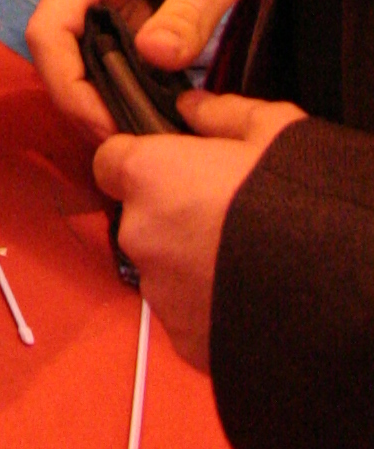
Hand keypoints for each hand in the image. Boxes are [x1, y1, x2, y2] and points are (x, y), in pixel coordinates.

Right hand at [27, 0, 273, 138]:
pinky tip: (159, 91)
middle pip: (59, 45)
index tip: (111, 132)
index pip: (49, 30)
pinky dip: (125, 67)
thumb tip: (155, 62)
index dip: (69, 89)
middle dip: (89, 99)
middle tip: (141, 143)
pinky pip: (103, 32)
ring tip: (155, 124)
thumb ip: (189, 13)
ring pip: (81, 43)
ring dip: (109, 85)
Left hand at [95, 95, 304, 369]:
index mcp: (148, 175)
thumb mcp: (272, 130)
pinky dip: (207, 304)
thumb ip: (221, 114)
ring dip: (190, 261)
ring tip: (243, 256)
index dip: (141, 161)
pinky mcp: (185, 339)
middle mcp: (141, 234)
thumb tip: (195, 109)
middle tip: (224, 214)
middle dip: (173, 214)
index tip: (170, 167)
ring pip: (163, 268)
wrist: (339, 294)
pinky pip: (186, 313)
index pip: (110, 161)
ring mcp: (160, 292)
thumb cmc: (302, 206)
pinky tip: (247, 291)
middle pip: (140, 217)